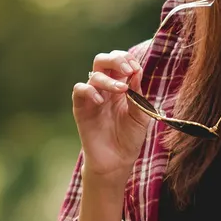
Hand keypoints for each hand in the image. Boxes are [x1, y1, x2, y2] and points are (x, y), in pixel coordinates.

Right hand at [72, 50, 149, 184]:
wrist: (117, 161)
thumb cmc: (130, 138)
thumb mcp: (141, 115)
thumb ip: (138, 93)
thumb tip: (137, 71)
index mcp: (121, 86)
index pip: (120, 62)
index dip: (127, 59)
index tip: (136, 68)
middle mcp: (105, 88)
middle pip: (102, 60)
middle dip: (115, 59)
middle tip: (127, 70)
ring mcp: (92, 97)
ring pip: (94, 75)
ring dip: (108, 79)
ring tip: (121, 90)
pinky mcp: (81, 108)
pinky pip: (79, 90)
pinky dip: (88, 90)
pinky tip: (100, 100)